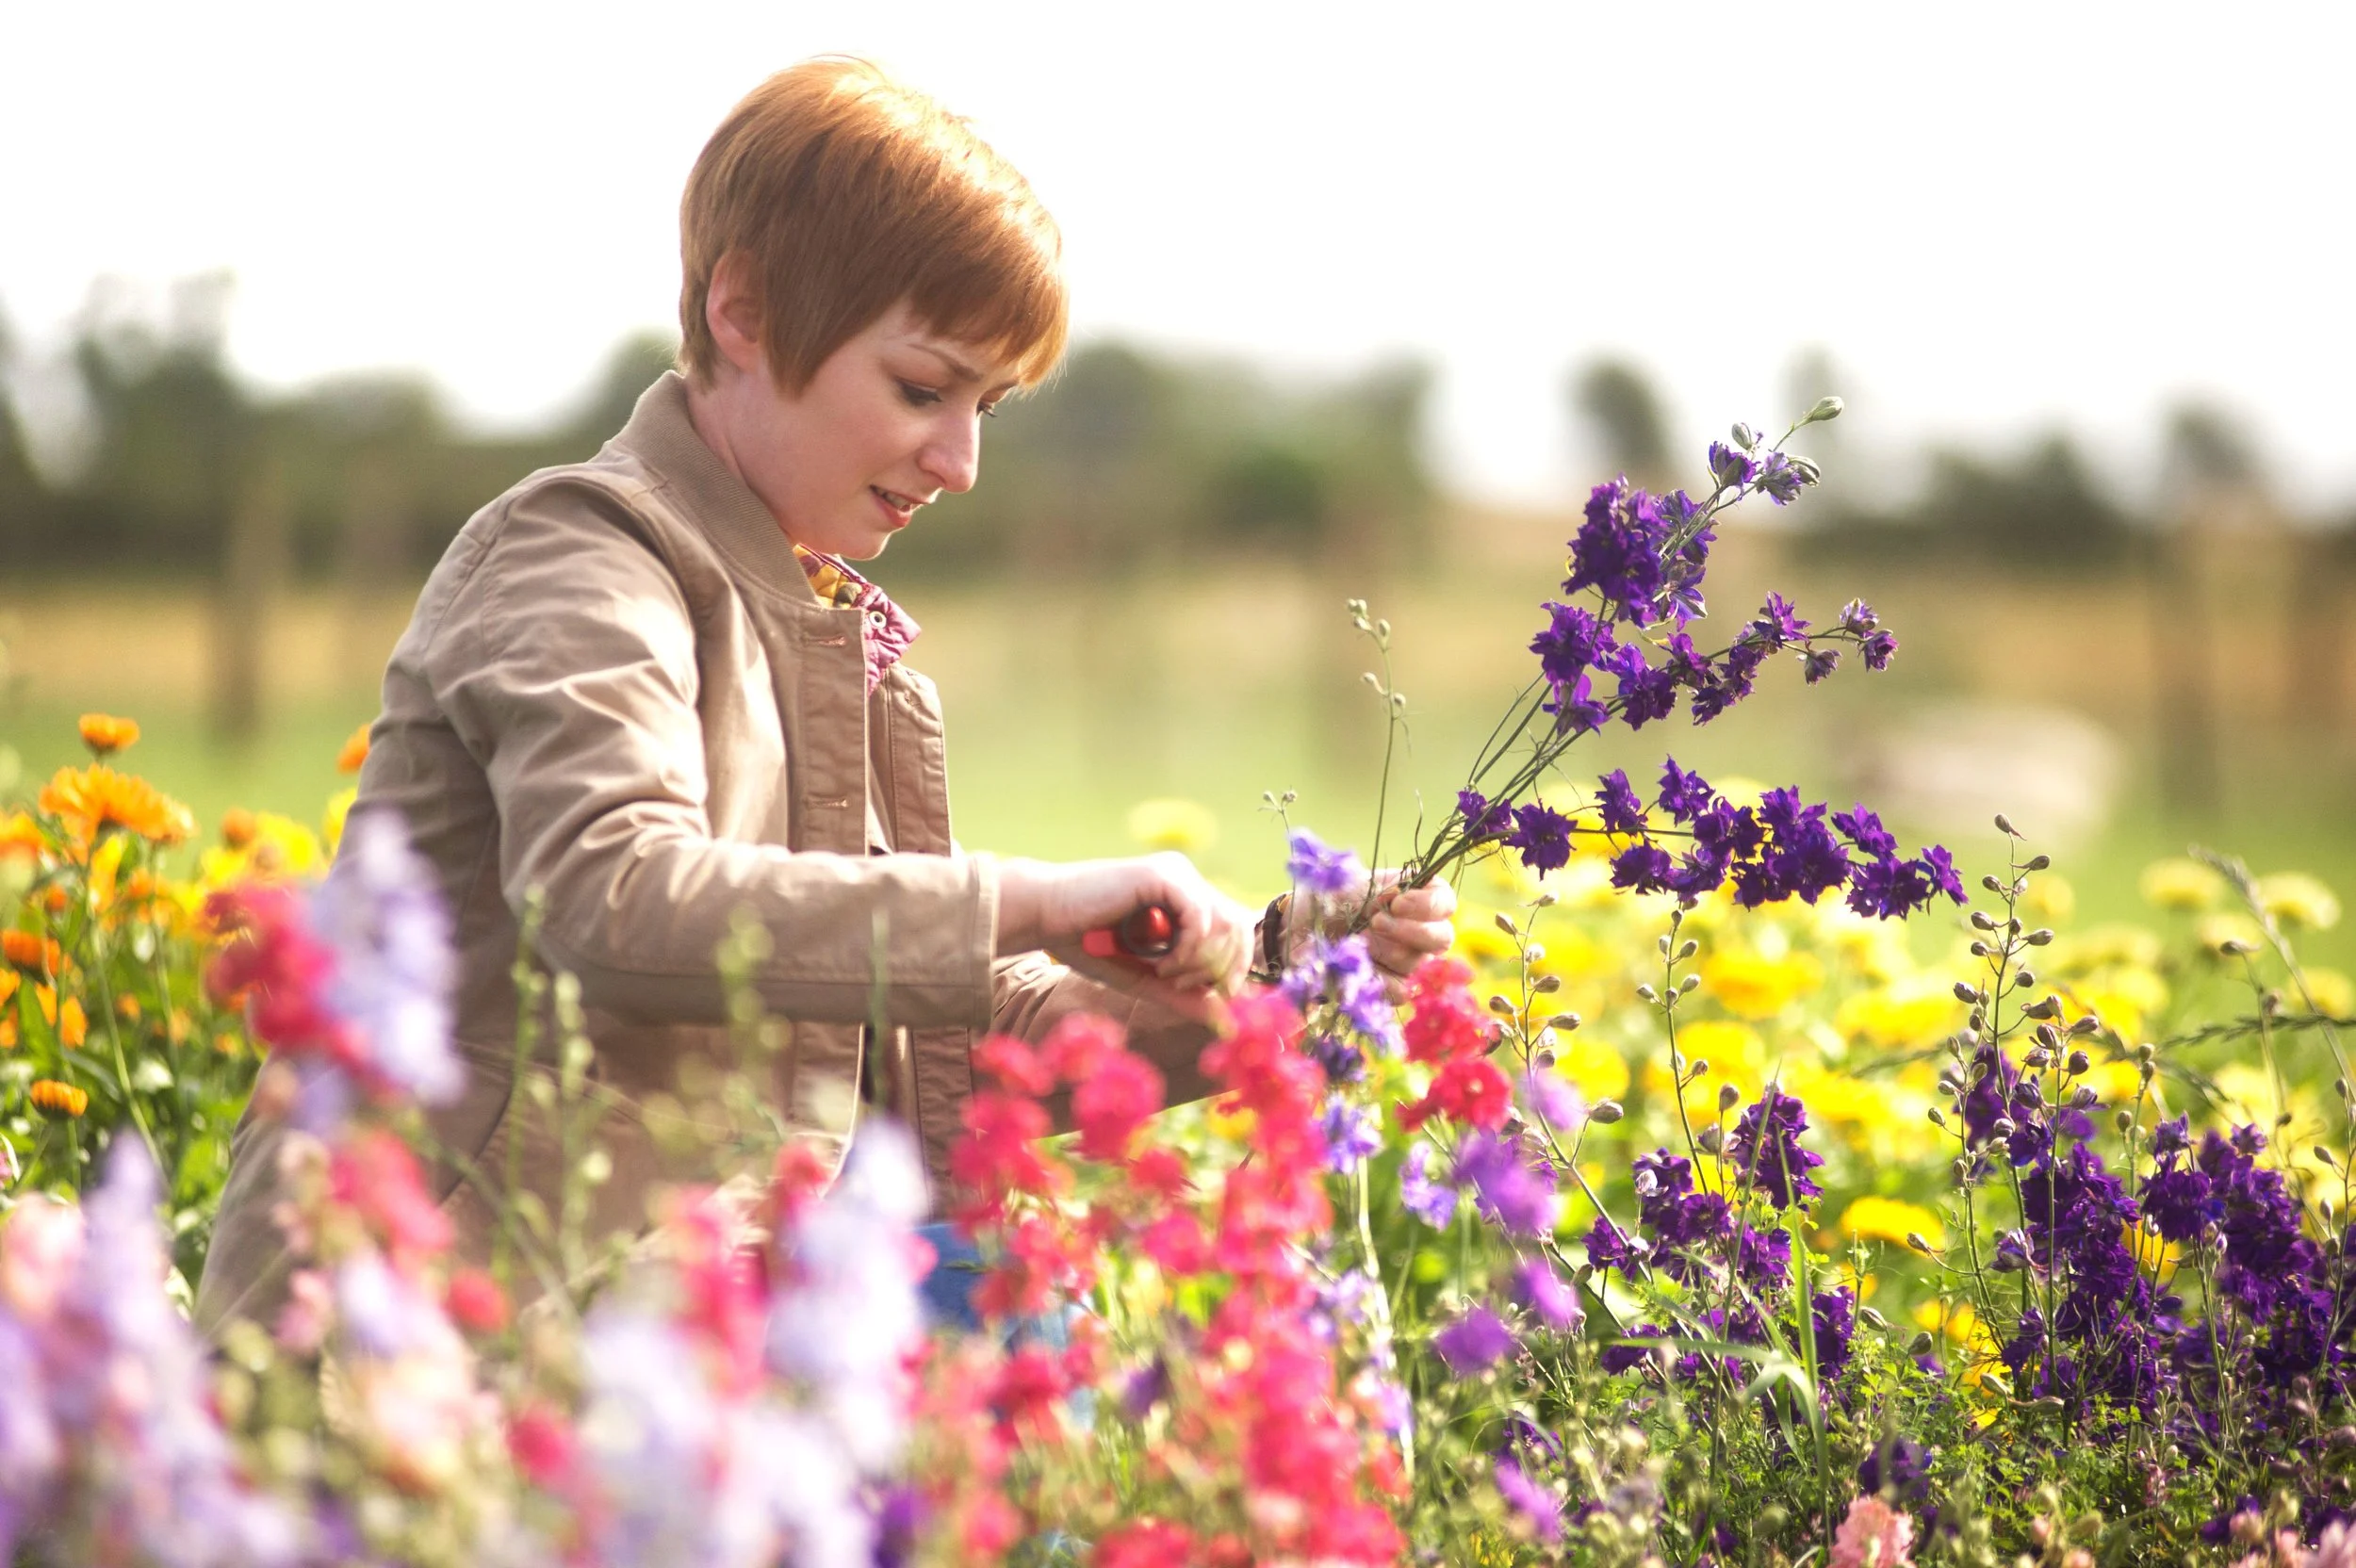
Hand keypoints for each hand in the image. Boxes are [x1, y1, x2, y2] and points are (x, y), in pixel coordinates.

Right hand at [995, 854, 1255, 1019]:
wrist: (1045, 916)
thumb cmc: (1087, 943)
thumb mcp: (1142, 977)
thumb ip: (1180, 994)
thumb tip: (1222, 1018)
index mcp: (1185, 896)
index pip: (1237, 928)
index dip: (1236, 966)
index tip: (1213, 997)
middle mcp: (1187, 879)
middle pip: (1239, 926)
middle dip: (1222, 968)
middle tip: (1185, 987)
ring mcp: (1176, 873)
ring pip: (1224, 923)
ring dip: (1200, 962)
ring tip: (1165, 975)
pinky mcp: (1162, 875)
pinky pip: (1199, 919)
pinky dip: (1187, 951)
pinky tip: (1160, 964)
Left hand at [1285, 872, 1456, 999]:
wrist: (1298, 927)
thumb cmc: (1328, 898)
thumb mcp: (1352, 880)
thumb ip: (1380, 887)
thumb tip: (1396, 899)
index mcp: (1415, 897)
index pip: (1445, 902)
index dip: (1428, 905)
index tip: (1396, 902)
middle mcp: (1418, 930)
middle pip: (1442, 937)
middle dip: (1410, 931)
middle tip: (1374, 922)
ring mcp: (1406, 961)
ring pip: (1414, 963)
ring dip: (1383, 951)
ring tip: (1356, 939)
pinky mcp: (1389, 986)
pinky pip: (1399, 991)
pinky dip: (1376, 979)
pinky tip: (1357, 966)